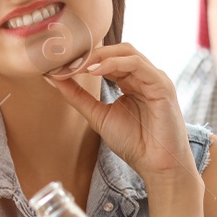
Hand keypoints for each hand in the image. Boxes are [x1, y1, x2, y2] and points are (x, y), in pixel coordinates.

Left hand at [43, 43, 199, 189]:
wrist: (157, 166)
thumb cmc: (134, 144)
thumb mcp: (98, 116)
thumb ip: (78, 96)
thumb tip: (54, 77)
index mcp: (131, 81)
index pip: (107, 59)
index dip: (84, 59)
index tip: (59, 64)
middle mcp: (143, 76)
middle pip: (116, 50)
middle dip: (90, 54)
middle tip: (66, 61)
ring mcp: (154, 78)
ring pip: (126, 53)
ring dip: (100, 56)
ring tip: (79, 65)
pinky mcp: (162, 85)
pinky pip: (137, 64)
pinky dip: (114, 64)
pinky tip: (96, 71)